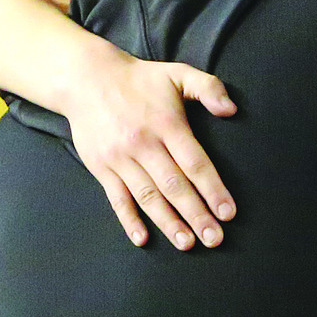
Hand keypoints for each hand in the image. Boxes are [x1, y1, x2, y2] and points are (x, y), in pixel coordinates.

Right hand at [65, 52, 237, 250]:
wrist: (85, 77)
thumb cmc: (139, 80)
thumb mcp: (177, 73)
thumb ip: (208, 88)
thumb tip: (231, 110)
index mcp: (166, 124)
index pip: (195, 164)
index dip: (213, 190)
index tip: (228, 213)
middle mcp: (144, 144)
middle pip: (174, 186)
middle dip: (196, 215)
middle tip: (214, 239)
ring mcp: (120, 158)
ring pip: (148, 197)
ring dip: (168, 223)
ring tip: (187, 244)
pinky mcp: (101, 167)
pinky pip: (117, 198)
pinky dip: (128, 220)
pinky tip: (142, 238)